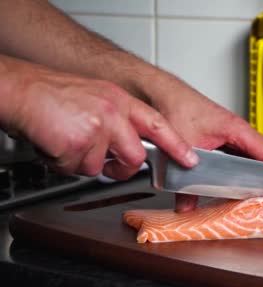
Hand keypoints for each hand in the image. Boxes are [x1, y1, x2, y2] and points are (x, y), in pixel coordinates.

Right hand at [0, 60, 198, 178]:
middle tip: (101, 160)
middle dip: (120, 168)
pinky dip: (60, 163)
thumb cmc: (50, 94)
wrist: (18, 89)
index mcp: (119, 101)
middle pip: (134, 157)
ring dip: (79, 162)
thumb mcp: (95, 98)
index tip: (191, 160)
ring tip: (64, 140)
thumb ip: (115, 120)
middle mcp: (113, 113)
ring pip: (99, 167)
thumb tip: (125, 147)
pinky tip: (53, 143)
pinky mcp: (78, 143)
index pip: (157, 124)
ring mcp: (97, 128)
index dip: (176, 145)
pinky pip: (74, 169)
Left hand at [145, 75, 262, 211]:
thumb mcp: (178, 150)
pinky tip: (260, 178)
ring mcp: (233, 134)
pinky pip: (251, 152)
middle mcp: (237, 131)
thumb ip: (182, 184)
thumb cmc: (171, 108)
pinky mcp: (225, 138)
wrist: (157, 92)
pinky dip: (261, 163)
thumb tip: (187, 208)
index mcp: (233, 128)